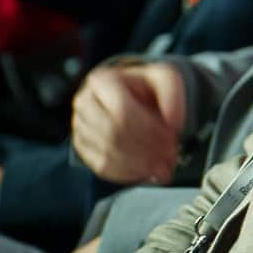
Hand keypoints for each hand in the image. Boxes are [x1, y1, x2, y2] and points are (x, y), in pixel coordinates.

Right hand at [71, 61, 187, 183]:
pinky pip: (102, 167)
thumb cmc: (147, 86)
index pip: (122, 112)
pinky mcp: (82, 147)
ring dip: (139, 165)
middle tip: (170, 158)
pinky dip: (127, 174)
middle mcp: (84, 103)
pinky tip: (147, 172)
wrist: (132, 94)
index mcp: (102, 81)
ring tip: (163, 168)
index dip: (149, 130)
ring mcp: (79, 127)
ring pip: (107, 154)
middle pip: (113, 135)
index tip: (172, 139)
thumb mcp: (166, 79)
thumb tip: (173, 125)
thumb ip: (173, 96)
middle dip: (145, 150)